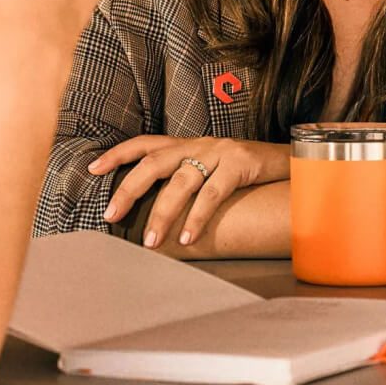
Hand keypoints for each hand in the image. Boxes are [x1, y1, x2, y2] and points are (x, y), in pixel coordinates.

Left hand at [90, 136, 289, 246]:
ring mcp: (220, 152)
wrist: (293, 160)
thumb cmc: (248, 171)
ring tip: (150, 241)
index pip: (145, 143)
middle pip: (153, 163)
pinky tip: (187, 238)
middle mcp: (199, 144)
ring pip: (181, 182)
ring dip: (162, 214)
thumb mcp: (212, 169)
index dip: (117, 154)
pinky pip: (212, 193)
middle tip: (110, 215)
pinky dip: (197, 217)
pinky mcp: (241, 163)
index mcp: (188, 144)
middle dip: (128, 189)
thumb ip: (186, 179)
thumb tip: (155, 209)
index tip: (92, 169)